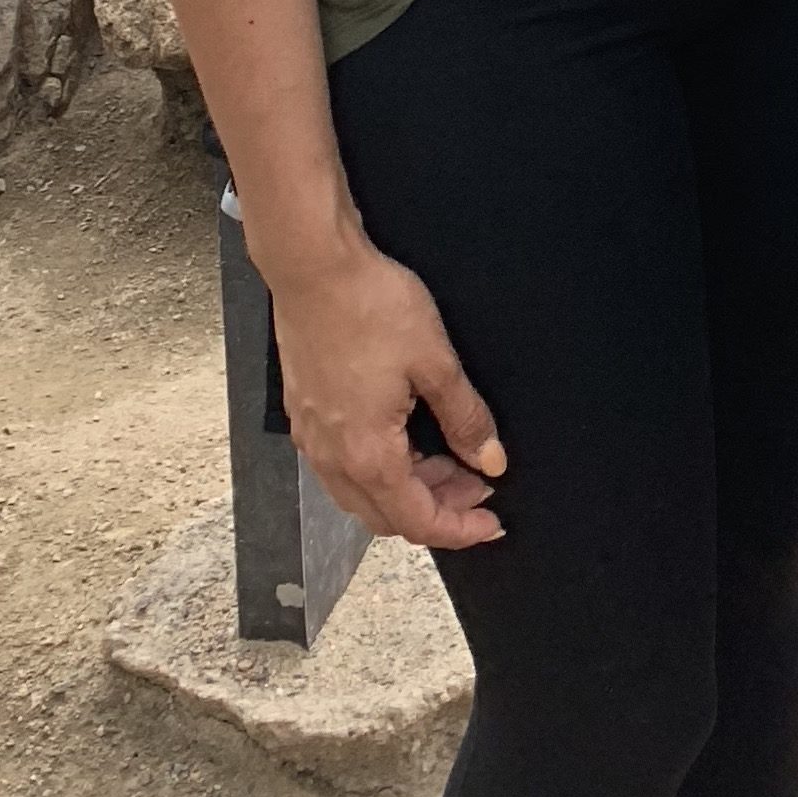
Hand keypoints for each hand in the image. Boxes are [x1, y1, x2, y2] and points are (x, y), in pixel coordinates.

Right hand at [258, 231, 508, 547]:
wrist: (312, 267)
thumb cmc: (373, 307)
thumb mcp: (435, 361)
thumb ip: (465, 418)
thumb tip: (491, 461)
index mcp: (367, 455)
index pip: (418, 521)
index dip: (460, 529)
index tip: (493, 523)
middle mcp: (332, 460)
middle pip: (388, 516)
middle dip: (437, 509)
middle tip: (478, 484)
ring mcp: (312, 440)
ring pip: (363, 495)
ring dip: (408, 490)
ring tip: (449, 460)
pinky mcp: (304, 416)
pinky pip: (343, 469)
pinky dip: (380, 470)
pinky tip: (405, 440)